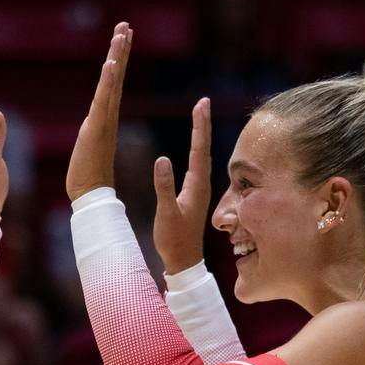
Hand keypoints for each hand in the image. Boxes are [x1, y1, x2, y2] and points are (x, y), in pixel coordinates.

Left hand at [65, 23, 130, 201]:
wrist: (91, 194)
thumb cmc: (88, 175)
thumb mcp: (89, 144)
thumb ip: (93, 131)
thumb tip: (94, 124)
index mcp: (105, 116)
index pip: (112, 82)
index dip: (118, 58)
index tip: (123, 36)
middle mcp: (108, 114)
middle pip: (116, 75)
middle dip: (121, 49)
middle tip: (125, 25)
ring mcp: (103, 120)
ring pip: (112, 82)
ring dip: (117, 56)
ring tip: (122, 33)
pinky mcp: (96, 128)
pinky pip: (103, 99)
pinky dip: (109, 81)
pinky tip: (112, 64)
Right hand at [154, 97, 212, 273]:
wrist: (183, 261)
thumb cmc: (174, 240)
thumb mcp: (166, 213)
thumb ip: (164, 187)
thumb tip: (161, 159)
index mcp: (197, 186)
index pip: (199, 149)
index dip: (200, 126)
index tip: (201, 104)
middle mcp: (201, 184)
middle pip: (203, 147)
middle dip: (203, 124)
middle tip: (203, 102)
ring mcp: (198, 189)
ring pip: (201, 155)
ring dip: (200, 135)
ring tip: (200, 116)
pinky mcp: (194, 195)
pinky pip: (196, 165)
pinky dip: (195, 150)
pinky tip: (193, 147)